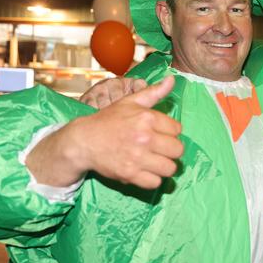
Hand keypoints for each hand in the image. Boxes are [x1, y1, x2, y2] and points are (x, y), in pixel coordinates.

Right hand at [28, 76, 183, 189]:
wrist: (84, 141)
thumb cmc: (109, 120)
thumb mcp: (130, 102)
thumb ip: (154, 92)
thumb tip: (173, 79)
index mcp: (147, 118)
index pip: (177, 130)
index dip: (170, 132)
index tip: (160, 133)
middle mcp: (145, 138)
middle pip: (178, 150)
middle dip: (171, 150)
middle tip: (159, 149)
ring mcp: (137, 158)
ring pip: (170, 168)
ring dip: (164, 166)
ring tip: (155, 161)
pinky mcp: (130, 174)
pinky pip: (155, 183)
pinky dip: (152, 179)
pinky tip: (145, 171)